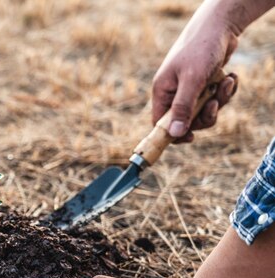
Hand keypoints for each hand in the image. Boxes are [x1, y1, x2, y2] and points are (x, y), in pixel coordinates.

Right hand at [152, 4, 238, 142]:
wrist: (220, 26)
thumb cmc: (200, 49)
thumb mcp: (191, 80)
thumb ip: (182, 108)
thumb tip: (174, 134)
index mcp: (163, 92)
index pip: (160, 123)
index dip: (173, 134)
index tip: (191, 138)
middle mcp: (174, 92)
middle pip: (186, 121)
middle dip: (205, 115)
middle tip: (214, 104)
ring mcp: (190, 89)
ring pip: (204, 111)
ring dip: (219, 101)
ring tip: (226, 83)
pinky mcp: (205, 84)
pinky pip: (215, 99)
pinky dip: (225, 91)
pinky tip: (230, 78)